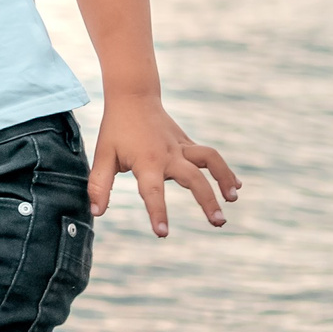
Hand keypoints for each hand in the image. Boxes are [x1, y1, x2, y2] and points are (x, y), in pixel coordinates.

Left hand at [90, 96, 240, 236]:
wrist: (133, 97)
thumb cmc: (116, 130)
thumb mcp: (103, 156)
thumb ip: (99, 185)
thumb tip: (96, 212)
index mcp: (147, 162)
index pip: (152, 192)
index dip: (157, 213)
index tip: (163, 234)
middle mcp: (169, 155)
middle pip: (193, 178)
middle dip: (207, 201)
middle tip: (219, 223)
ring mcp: (182, 147)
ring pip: (210, 161)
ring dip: (224, 179)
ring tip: (233, 199)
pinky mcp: (188, 144)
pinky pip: (210, 157)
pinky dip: (224, 171)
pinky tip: (235, 186)